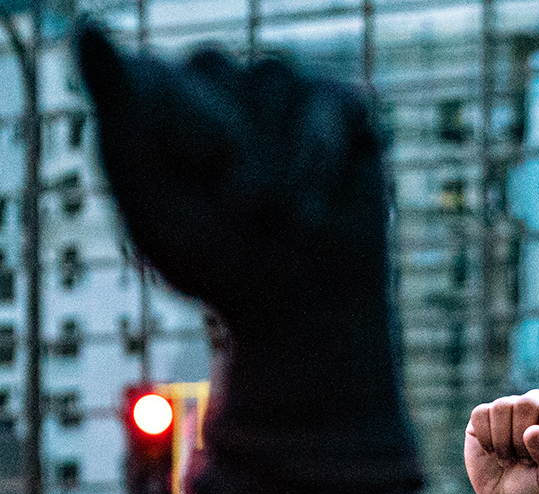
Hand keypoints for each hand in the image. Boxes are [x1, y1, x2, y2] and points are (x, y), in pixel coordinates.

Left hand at [75, 23, 386, 334]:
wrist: (301, 311)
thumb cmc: (215, 261)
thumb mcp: (150, 190)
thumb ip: (120, 108)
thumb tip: (86, 25)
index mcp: (161, 101)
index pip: (155, 73)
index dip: (177, 132)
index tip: (191, 179)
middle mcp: (222, 87)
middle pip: (213, 62)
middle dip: (226, 144)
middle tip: (236, 211)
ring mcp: (285, 95)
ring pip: (273, 76)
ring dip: (277, 158)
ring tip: (280, 217)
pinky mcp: (344, 112)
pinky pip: (330, 100)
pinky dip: (320, 155)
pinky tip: (316, 206)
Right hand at [464, 390, 538, 493]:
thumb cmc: (537, 487)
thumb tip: (533, 431)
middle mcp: (538, 403)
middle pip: (526, 404)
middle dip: (520, 441)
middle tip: (522, 460)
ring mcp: (510, 405)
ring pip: (501, 407)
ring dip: (502, 442)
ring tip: (509, 458)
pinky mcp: (484, 414)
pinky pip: (480, 414)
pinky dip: (485, 439)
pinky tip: (492, 451)